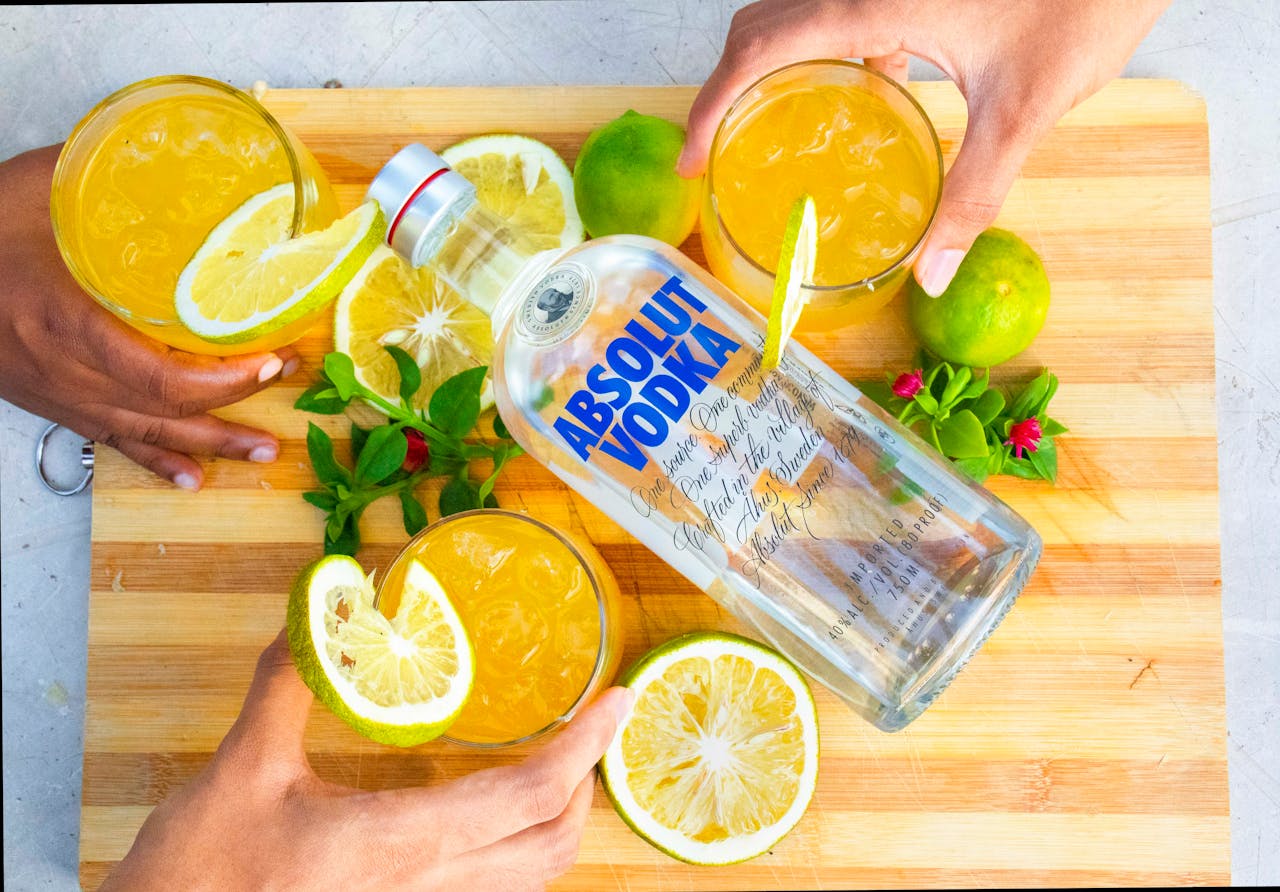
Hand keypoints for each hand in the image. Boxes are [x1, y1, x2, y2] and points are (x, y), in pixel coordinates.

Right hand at [0, 145, 296, 489]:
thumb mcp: (41, 189)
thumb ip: (105, 179)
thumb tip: (180, 159)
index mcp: (69, 323)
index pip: (162, 374)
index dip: (224, 380)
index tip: (271, 363)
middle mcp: (66, 370)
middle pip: (161, 413)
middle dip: (228, 417)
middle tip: (281, 410)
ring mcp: (57, 391)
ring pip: (141, 433)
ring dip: (205, 448)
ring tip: (257, 457)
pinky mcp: (49, 399)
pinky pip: (108, 440)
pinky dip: (154, 461)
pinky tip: (189, 480)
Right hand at [102, 632, 633, 890]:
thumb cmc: (198, 872)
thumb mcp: (240, 767)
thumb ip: (289, 683)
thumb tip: (323, 608)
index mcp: (395, 843)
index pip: (526, 797)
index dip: (584, 746)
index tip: (618, 701)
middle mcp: (424, 890)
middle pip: (549, 847)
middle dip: (583, 784)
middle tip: (588, 728)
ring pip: (527, 883)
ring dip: (558, 824)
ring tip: (559, 769)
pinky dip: (520, 856)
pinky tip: (498, 821)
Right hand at [678, 0, 1170, 294]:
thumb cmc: (1082, 4)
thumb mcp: (1022, 110)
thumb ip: (973, 196)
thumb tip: (933, 275)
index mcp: (879, 1)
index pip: (763, 46)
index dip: (713, 101)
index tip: (689, 155)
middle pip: (763, 21)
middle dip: (728, 82)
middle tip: (714, 146)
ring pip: (796, 10)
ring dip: (770, 61)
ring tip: (765, 126)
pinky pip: (841, 8)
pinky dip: (824, 47)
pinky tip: (861, 89)